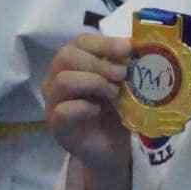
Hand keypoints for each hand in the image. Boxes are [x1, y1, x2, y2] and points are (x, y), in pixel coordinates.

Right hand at [42, 34, 131, 176]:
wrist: (111, 147)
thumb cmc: (114, 111)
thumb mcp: (122, 84)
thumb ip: (123, 65)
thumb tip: (137, 46)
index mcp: (72, 64)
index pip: (79, 42)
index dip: (104, 43)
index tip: (128, 48)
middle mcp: (56, 79)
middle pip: (66, 56)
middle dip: (99, 63)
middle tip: (122, 74)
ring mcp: (53, 103)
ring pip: (63, 80)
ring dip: (94, 83)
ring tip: (114, 93)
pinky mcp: (56, 126)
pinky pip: (63, 110)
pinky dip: (85, 107)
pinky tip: (98, 110)